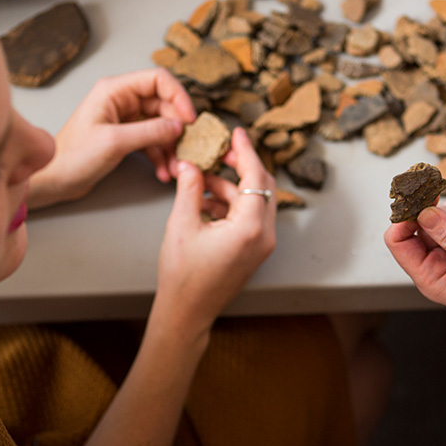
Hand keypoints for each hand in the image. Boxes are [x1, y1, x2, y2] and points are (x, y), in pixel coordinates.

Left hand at [27, 68, 195, 208]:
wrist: (54, 179)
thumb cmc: (72, 156)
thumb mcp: (114, 142)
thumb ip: (150, 132)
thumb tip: (179, 126)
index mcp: (114, 90)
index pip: (158, 80)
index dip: (179, 96)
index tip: (190, 119)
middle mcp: (121, 100)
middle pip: (164, 105)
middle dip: (177, 128)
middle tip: (187, 148)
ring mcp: (124, 118)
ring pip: (161, 125)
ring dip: (171, 147)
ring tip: (176, 167)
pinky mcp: (126, 136)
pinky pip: (152, 141)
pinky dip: (160, 155)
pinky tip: (163, 171)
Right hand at [153, 127, 276, 335]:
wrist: (187, 312)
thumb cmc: (183, 276)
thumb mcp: (182, 224)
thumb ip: (189, 188)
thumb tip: (190, 164)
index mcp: (250, 228)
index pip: (255, 177)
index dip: (245, 151)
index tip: (237, 132)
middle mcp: (264, 235)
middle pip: (263, 186)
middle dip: (242, 166)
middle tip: (221, 152)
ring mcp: (262, 244)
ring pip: (254, 201)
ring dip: (231, 187)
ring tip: (201, 182)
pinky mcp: (255, 250)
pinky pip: (249, 217)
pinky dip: (231, 204)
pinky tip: (205, 202)